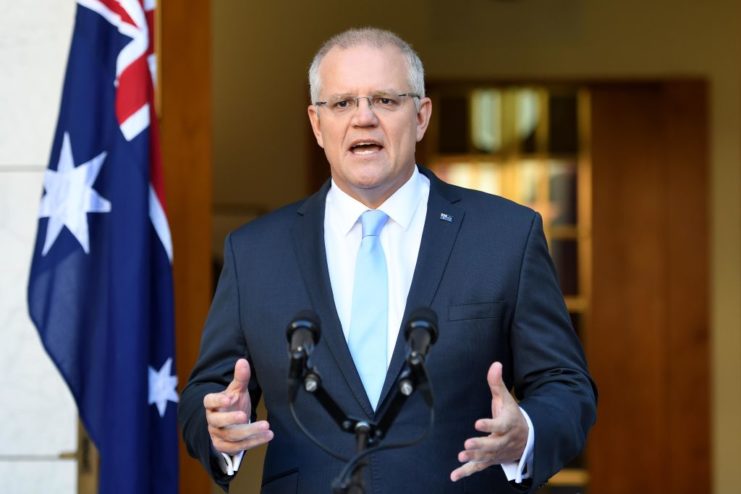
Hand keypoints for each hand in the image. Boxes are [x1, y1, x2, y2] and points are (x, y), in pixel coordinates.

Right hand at [203, 358, 273, 454]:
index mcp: (212, 404)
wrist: (232, 422)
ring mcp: (217, 434)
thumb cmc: (233, 403)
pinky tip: (266, 436)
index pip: (209, 401)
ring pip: (231, 436)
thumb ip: (240, 377)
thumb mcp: (237, 390)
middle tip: (245, 415)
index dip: (218, 401)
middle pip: (218, 421)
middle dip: (232, 419)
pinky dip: (253, 442)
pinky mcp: (224, 446)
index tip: (230, 398)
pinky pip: (237, 447)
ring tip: (266, 427)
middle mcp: (212, 420)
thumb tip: (243, 361)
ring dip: (249, 432)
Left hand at [450, 362, 527, 481]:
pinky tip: (454, 476)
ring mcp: (497, 453)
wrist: (527, 438)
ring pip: (486, 457)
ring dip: (473, 458)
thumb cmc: (512, 415)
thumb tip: (495, 363)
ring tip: (461, 456)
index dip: (489, 424)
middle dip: (480, 446)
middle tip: (467, 444)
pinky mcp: (491, 460)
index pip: (500, 425)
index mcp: (508, 424)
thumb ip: (497, 383)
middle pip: (493, 445)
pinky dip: (466, 472)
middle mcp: (504, 441)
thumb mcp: (506, 399)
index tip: (477, 423)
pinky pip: (478, 468)